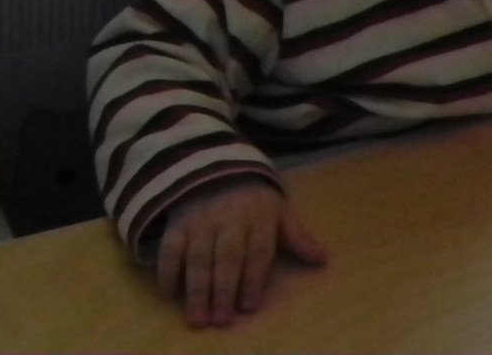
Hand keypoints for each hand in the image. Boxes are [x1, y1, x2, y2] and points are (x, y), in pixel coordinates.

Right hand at [155, 179, 326, 327]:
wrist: (219, 170)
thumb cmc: (254, 201)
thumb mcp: (279, 213)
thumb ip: (298, 238)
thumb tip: (323, 259)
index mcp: (260, 217)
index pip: (257, 251)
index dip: (253, 279)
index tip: (249, 307)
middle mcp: (230, 218)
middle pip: (227, 257)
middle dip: (224, 290)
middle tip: (221, 320)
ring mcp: (201, 220)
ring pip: (198, 257)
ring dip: (197, 289)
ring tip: (198, 318)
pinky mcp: (178, 223)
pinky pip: (170, 247)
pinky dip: (168, 270)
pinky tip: (170, 293)